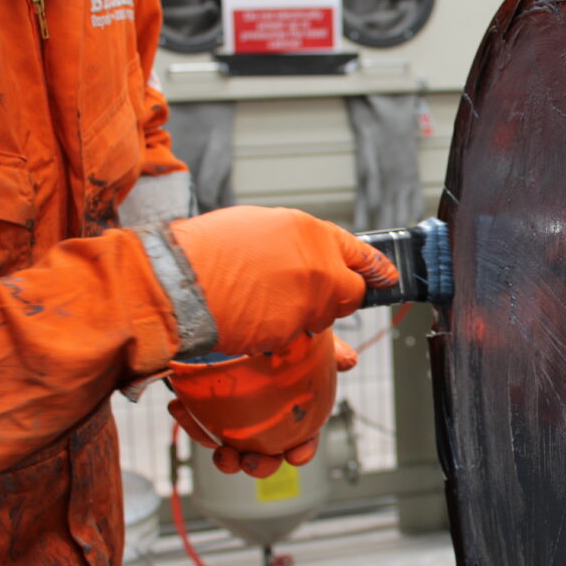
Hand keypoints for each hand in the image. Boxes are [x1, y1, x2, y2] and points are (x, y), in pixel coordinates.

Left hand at [168, 331, 357, 478]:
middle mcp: (264, 414)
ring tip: (220, 452)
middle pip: (266, 453)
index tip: (296, 456)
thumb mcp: (308, 335)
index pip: (304, 436)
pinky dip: (189, 421)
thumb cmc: (280, 328)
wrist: (234, 311)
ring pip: (230, 448)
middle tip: (251, 462)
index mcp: (292, 406)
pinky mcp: (204, 405)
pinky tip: (180, 408)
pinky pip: (196, 422)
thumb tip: (350, 360)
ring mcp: (233, 413)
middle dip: (260, 465)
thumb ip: (330, 348)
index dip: (303, 450)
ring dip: (225, 458)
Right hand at [169, 206, 398, 355]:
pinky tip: (253, 318)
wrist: (178, 281)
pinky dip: (281, 333)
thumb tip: (313, 260)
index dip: (374, 267)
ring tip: (263, 302)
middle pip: (350, 292)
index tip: (386, 276)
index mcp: (312, 232)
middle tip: (301, 294)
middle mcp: (321, 267)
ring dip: (304, 316)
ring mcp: (310, 303)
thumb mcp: (258, 227)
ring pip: (323, 319)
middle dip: (335, 297)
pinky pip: (297, 338)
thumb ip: (296, 245)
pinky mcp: (294, 333)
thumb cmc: (207, 250)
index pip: (359, 252)